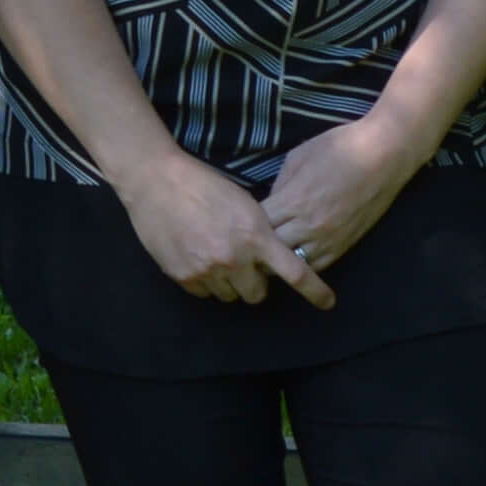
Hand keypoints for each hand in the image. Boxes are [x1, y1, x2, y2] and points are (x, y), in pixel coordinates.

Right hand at [114, 151, 335, 310]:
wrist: (157, 181)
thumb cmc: (204, 184)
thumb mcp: (243, 203)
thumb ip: (260, 232)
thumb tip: (270, 257)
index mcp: (255, 236)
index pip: (294, 272)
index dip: (314, 291)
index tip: (328, 303)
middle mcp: (234, 259)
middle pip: (258, 294)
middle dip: (255, 283)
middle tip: (244, 264)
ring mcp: (207, 270)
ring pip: (229, 295)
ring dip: (229, 282)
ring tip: (216, 255)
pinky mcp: (184, 276)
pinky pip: (204, 294)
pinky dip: (205, 282)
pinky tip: (197, 256)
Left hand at [257, 113, 421, 277]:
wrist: (384, 155)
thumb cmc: (340, 147)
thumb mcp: (299, 156)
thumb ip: (280, 184)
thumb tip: (270, 203)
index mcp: (294, 200)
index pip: (258, 225)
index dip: (245, 224)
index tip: (240, 221)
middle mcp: (308, 225)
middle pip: (271, 249)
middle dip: (257, 245)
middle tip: (249, 241)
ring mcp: (327, 239)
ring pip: (292, 264)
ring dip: (278, 259)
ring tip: (268, 252)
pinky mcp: (344, 246)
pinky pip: (316, 266)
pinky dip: (302, 263)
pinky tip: (294, 255)